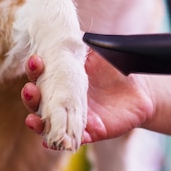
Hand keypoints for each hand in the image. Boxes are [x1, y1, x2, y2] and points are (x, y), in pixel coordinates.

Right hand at [22, 50, 153, 144]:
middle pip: (37, 103)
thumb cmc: (114, 67)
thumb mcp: (98, 52)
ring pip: (47, 124)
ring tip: (32, 120)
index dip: (34, 70)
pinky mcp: (89, 133)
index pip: (40, 76)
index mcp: (61, 79)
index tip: (36, 60)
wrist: (140, 89)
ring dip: (37, 123)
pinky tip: (49, 141)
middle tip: (31, 89)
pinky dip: (58, 142)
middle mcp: (61, 101)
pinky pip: (70, 140)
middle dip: (30, 97)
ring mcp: (73, 118)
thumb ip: (81, 44)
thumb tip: (67, 28)